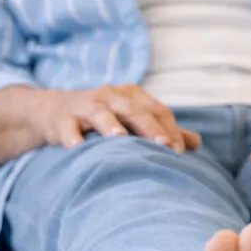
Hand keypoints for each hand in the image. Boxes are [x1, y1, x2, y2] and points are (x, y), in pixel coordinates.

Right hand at [36, 85, 200, 152]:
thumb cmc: (103, 118)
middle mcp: (112, 96)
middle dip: (150, 128)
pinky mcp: (63, 118)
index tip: (181, 153)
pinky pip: (67, 126)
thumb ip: (163, 130)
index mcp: (133, 96)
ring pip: (101, 113)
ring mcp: (86, 105)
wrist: (55, 111)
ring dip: (110, 125)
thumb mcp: (133, 119)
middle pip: (135, 111)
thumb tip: (196, 143)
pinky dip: (71, 135)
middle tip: (164, 146)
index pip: (158, 112)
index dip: (171, 130)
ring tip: (120, 139)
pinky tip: (76, 147)